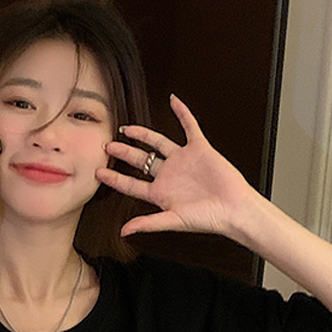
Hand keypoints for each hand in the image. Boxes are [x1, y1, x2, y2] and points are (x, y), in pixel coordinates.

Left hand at [96, 95, 256, 237]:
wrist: (233, 208)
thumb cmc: (206, 218)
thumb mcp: (172, 221)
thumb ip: (147, 223)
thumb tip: (124, 231)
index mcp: (160, 193)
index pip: (131, 184)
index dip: (114, 178)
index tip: (98, 173)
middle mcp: (169, 175)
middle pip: (140, 161)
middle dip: (124, 153)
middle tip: (106, 146)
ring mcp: (182, 161)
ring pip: (159, 143)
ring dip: (143, 135)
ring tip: (126, 128)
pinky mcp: (199, 149)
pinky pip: (189, 127)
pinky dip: (182, 113)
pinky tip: (173, 100)